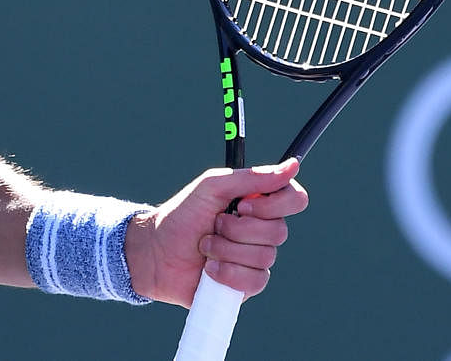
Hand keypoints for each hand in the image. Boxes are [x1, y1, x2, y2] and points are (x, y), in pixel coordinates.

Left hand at [124, 159, 307, 306]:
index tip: (243, 204)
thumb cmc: (183, 215)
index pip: (293, 198)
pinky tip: (209, 269)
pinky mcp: (247, 285)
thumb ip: (251, 177)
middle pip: (279, 230)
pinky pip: (255, 280)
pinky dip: (227, 272)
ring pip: (265, 256)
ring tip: (205, 246)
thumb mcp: (212, 186)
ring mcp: (256, 259)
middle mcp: (261, 230)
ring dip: (226, 249)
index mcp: (256, 203)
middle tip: (214, 224)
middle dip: (238, 228)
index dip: (274, 203)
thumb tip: (292, 165)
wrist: (157, 253)